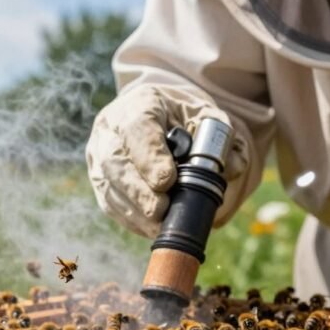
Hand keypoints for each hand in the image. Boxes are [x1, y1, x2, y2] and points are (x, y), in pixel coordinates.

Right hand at [85, 85, 253, 237]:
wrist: (161, 117)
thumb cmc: (184, 118)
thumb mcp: (208, 117)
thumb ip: (223, 139)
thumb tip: (231, 168)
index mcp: (140, 103)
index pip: (136, 128)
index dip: (148, 157)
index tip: (166, 181)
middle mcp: (111, 127)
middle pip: (114, 161)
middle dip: (138, 191)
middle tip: (160, 210)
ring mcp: (99, 153)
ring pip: (108, 185)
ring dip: (133, 210)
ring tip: (158, 224)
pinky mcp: (98, 178)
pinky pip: (109, 202)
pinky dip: (130, 218)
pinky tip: (149, 226)